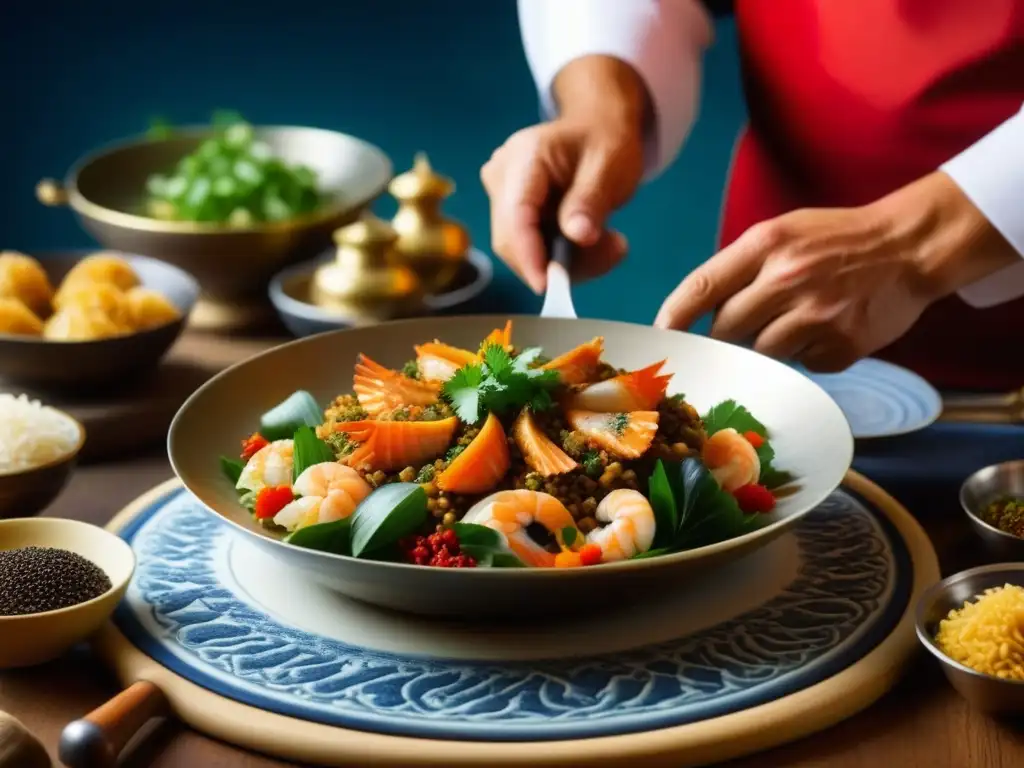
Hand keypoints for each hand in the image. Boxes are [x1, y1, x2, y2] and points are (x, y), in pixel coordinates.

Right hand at [480, 56, 647, 292]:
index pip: (516, 214)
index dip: (528, 254)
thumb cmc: (605, 140)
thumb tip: (579, 237)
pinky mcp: (509, 212)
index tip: (548, 285)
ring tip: (610, 244)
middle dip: (556, 263)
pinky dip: (561, 257)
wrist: (596, 127)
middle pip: (513, 239)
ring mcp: (501, 194)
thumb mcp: (611, 165)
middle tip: (613, 252)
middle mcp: (502, 175)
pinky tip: (592, 243)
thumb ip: (592, 201)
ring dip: (564, 263)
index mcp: (525, 156)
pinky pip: (529, 248)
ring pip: (521, 250)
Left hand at [654, 172, 1019, 371]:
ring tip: (790, 324)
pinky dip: (805, 355)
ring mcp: (816, 314)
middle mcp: (787, 278)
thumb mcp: (784, 233)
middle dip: (725, 337)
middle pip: (726, 329)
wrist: (910, 245)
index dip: (674, 317)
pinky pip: (802, 364)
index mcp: (766, 244)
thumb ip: (740, 268)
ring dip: (765, 347)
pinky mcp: (842, 345)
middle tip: (740, 331)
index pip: (702, 287)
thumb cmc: (836, 239)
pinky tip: (824, 331)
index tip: (660, 337)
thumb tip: (692, 314)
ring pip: (760, 352)